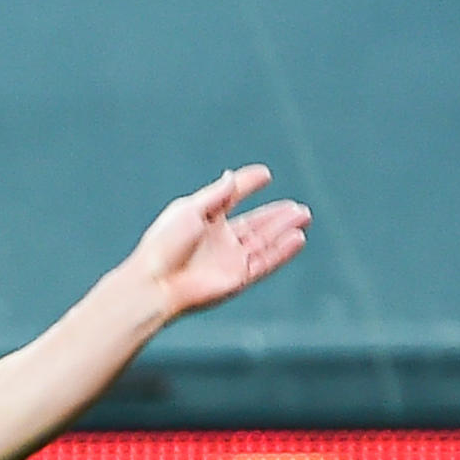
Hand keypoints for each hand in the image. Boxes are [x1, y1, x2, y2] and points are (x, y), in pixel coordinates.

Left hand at [130, 165, 311, 318]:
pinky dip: (282, 250)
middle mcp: (219, 240)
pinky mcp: (237, 278)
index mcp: (203, 220)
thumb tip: (230, 177)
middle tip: (297, 206)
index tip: (264, 175)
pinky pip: (266, 262)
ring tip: (303, 215)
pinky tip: (298, 238)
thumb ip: (215, 195)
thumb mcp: (188, 210)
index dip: (247, 185)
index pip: (231, 199)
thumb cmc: (164, 245)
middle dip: (277, 215)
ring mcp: (229, 259)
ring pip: (265, 242)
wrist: (156, 283)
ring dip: (284, 229)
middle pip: (255, 224)